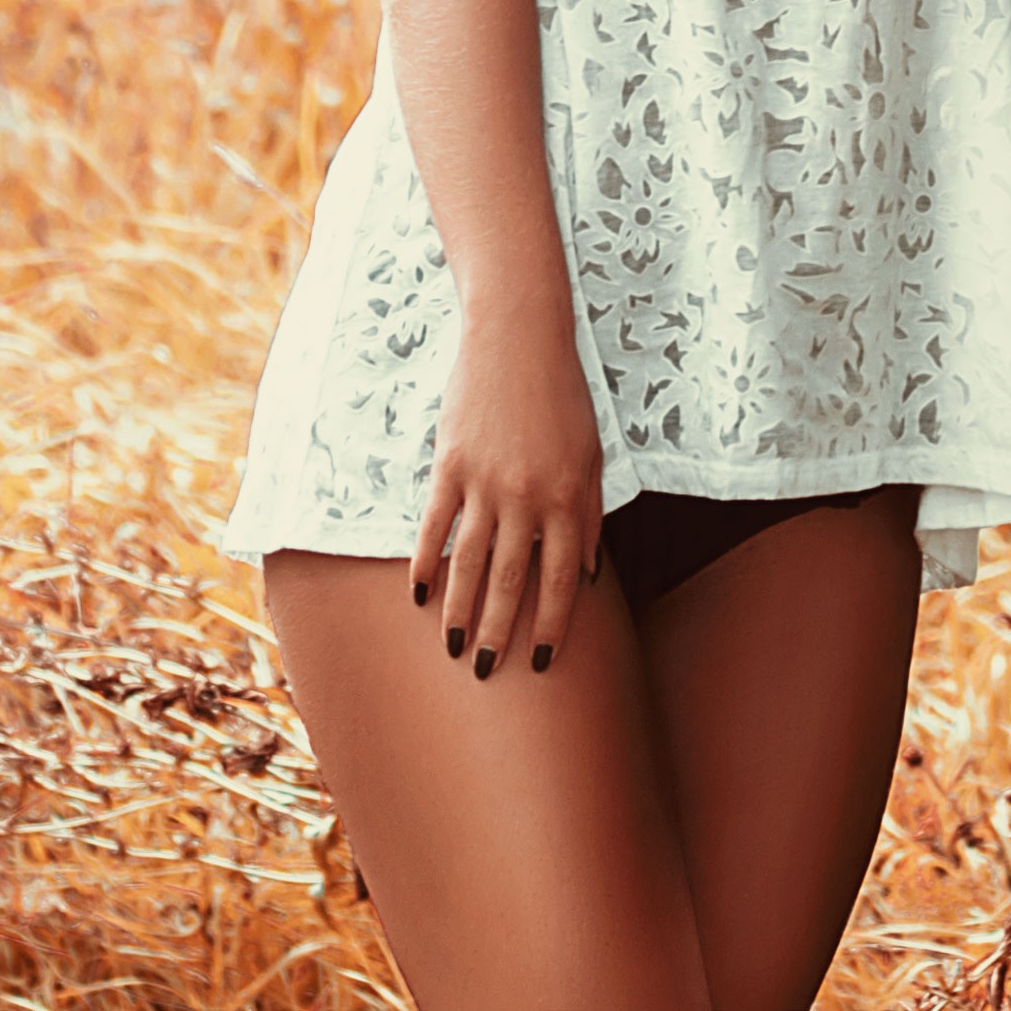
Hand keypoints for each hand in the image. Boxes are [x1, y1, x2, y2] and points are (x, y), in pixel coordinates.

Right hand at [416, 313, 605, 678]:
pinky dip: (426, 562)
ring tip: (452, 646)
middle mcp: (525, 498)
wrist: (518, 339)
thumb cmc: (563, 398)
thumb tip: (586, 576)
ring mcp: (483, 482)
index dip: (552, 626)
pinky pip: (435, 525)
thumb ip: (587, 517)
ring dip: (459, 610)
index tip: (543, 661)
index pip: (560, 582)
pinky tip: (420, 593)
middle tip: (487, 671)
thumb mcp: (590, 456)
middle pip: (510, 581)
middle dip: (498, 632)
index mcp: (567, 498)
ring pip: (469, 562)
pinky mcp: (449, 465)